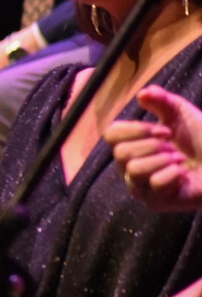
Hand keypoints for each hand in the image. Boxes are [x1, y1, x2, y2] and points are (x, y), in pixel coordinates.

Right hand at [106, 85, 201, 211]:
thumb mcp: (181, 114)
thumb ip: (161, 100)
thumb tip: (142, 93)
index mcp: (132, 145)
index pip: (112, 134)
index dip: (137, 129)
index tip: (163, 131)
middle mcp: (130, 167)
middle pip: (121, 153)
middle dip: (153, 146)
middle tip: (174, 149)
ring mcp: (141, 187)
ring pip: (134, 170)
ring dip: (164, 161)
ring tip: (180, 162)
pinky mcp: (154, 202)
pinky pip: (155, 184)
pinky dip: (174, 175)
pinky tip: (184, 176)